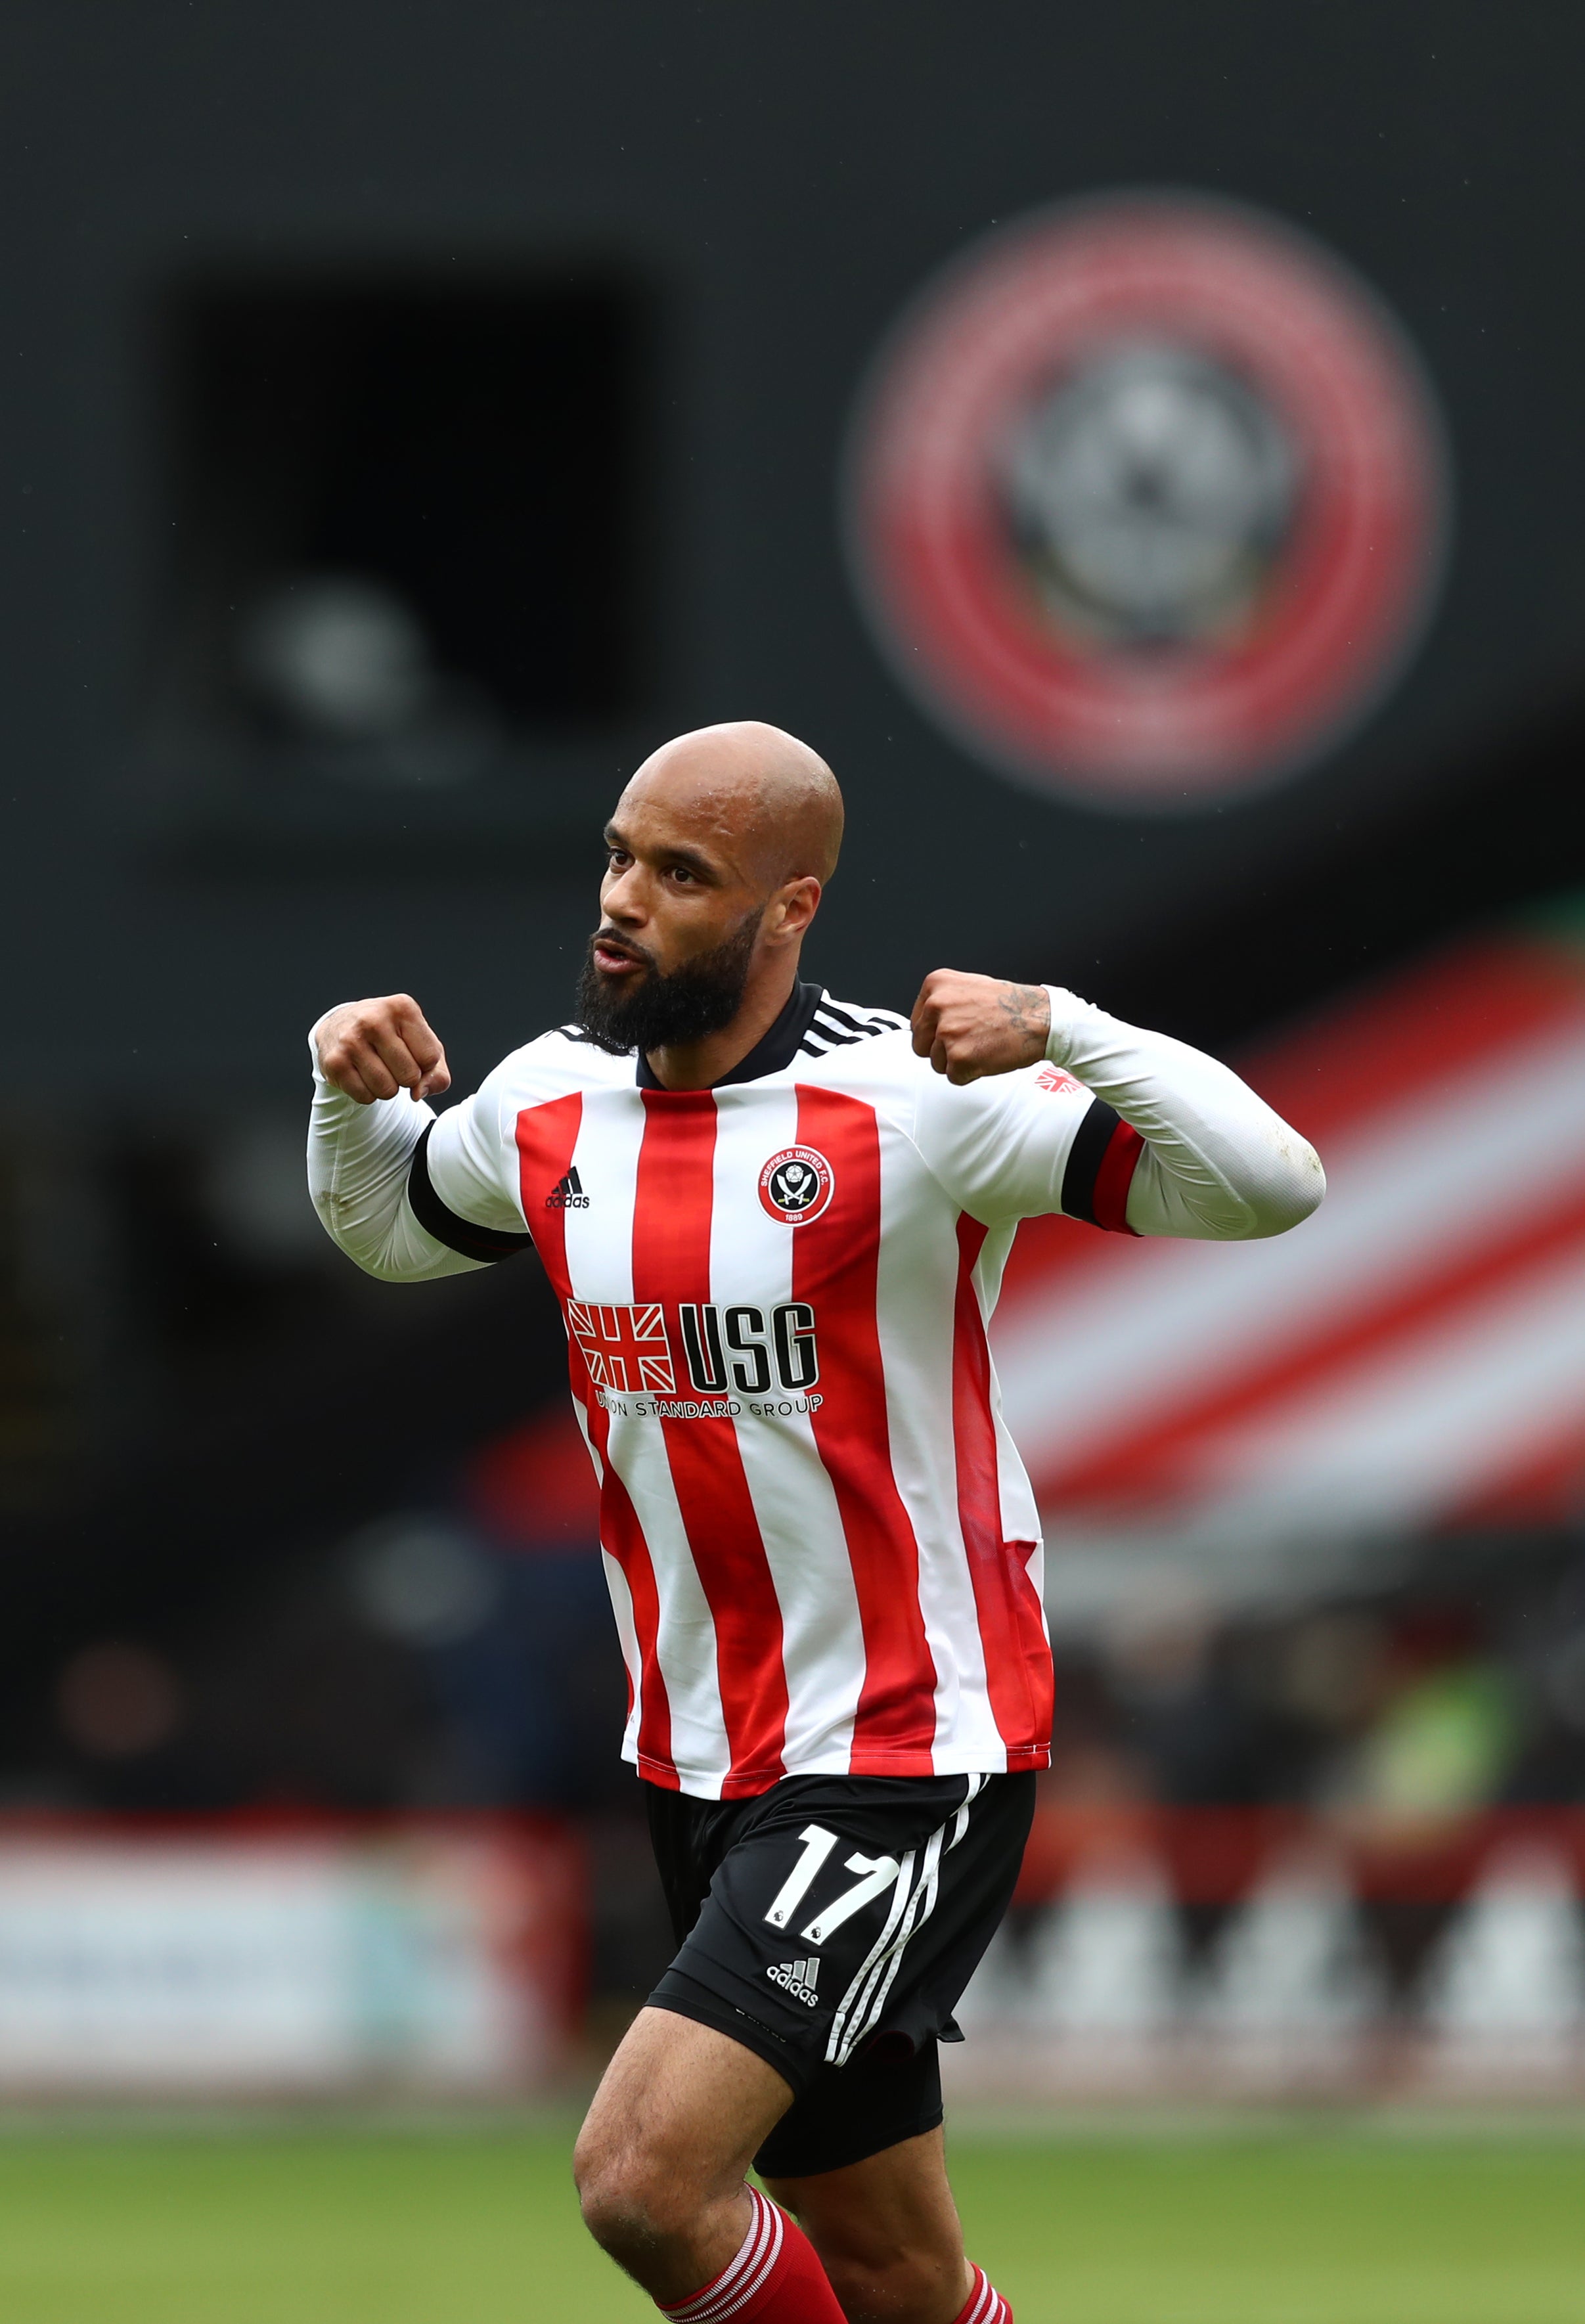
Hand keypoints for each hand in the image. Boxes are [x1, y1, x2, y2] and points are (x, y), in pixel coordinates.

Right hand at [312, 994, 451, 1105]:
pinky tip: (361, 1073)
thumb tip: (418, 1093)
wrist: (340, 1026)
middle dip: (406, 1078)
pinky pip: (365, 1097)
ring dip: (387, 1088)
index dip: (424, 1065)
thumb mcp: (421, 1043)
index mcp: (402, 1007)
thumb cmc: (390, 1036)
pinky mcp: (334, 1062)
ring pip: (387, 1090)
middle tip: (391, 1062)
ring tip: (377, 1068)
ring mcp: (350, 1040)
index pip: (430, 1058)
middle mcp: (373, 1019)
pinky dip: (367, 1093)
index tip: (411, 1053)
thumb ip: (437, 1073)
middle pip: (410, 1076)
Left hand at [910, 970, 1050, 1084]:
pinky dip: (969, 1074)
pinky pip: (953, 1077)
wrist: (1038, 1017)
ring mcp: (947, 1033)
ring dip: (957, 1062)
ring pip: (936, 1063)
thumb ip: (942, 1001)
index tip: (953, 1031)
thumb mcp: (968, 986)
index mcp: (936, 985)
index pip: (917, 1023)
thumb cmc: (1010, 1005)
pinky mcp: (959, 1058)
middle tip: (969, 1041)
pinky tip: (985, 1056)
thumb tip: (926, 1022)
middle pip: (920, 1045)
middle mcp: (936, 1006)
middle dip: (941, 1049)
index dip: (935, 1033)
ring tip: (980, 1045)